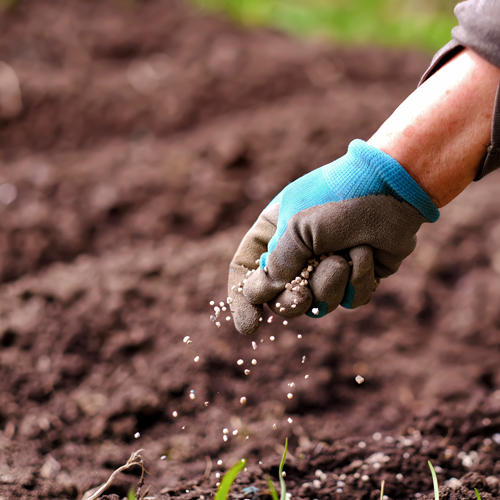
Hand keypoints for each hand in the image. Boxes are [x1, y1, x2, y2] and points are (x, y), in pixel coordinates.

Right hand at [228, 140, 438, 335]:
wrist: (393, 188)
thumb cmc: (339, 198)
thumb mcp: (297, 227)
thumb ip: (277, 264)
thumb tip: (258, 294)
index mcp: (274, 234)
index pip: (246, 272)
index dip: (243, 300)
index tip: (250, 326)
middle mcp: (298, 254)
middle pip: (281, 299)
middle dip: (292, 302)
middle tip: (302, 296)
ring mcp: (327, 267)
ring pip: (319, 304)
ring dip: (331, 283)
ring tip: (343, 255)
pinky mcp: (357, 277)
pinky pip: (350, 301)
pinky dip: (358, 280)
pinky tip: (366, 253)